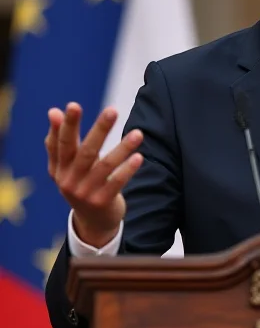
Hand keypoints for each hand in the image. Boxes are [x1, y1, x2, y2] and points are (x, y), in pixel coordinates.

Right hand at [45, 102, 143, 247]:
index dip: (67, 125)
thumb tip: (54, 111)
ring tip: (139, 134)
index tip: (73, 105)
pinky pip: (117, 182)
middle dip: (100, 129)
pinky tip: (138, 157)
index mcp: (59, 168)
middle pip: (86, 151)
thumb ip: (58, 140)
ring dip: (123, 148)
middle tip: (112, 110)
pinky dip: (127, 169)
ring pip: (105, 166)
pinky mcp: (102, 202)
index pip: (62, 143)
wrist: (92, 222)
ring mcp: (86, 193)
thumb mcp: (65, 166)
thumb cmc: (80, 183)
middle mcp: (69, 180)